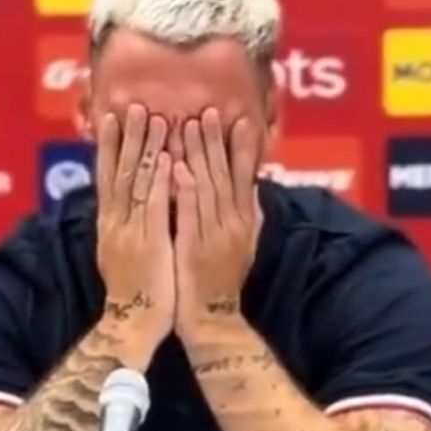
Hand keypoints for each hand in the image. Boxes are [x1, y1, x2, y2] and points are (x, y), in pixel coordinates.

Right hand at [95, 104, 174, 363]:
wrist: (131, 326)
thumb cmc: (134, 292)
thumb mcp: (122, 253)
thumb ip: (124, 226)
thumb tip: (123, 204)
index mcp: (110, 224)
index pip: (108, 178)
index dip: (110, 146)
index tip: (113, 116)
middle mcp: (116, 223)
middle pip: (120, 172)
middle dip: (127, 137)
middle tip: (134, 104)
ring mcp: (131, 232)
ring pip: (138, 182)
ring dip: (146, 148)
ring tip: (153, 118)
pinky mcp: (149, 244)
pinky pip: (154, 206)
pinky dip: (160, 181)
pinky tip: (168, 158)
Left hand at [174, 109, 261, 342]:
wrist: (212, 320)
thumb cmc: (222, 282)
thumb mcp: (243, 245)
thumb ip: (249, 215)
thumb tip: (254, 188)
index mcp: (245, 222)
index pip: (245, 177)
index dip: (243, 147)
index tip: (239, 119)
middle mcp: (233, 224)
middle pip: (224, 175)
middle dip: (216, 141)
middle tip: (208, 110)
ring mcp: (214, 235)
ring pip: (206, 187)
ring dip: (198, 155)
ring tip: (189, 125)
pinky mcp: (193, 248)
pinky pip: (189, 213)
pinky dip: (184, 188)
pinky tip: (177, 165)